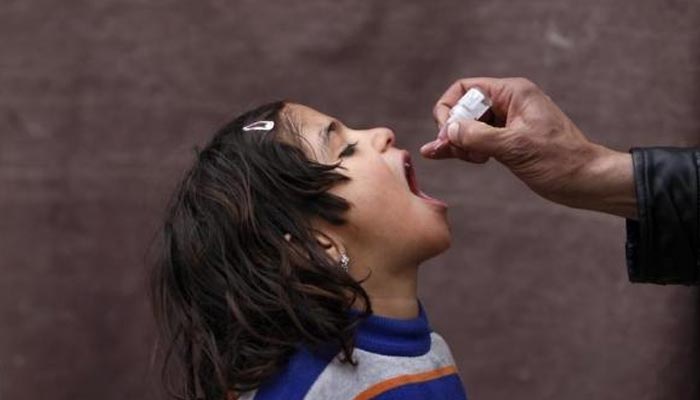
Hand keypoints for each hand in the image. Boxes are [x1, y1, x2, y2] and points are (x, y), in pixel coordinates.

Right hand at [420, 77, 635, 218]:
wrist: (586, 181)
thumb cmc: (560, 161)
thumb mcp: (515, 147)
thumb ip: (478, 136)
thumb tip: (449, 130)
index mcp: (513, 93)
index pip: (466, 90)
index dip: (450, 110)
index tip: (447, 135)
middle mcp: (509, 103)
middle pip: (464, 108)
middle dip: (452, 129)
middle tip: (449, 151)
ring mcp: (508, 123)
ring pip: (469, 126)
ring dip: (457, 141)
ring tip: (451, 157)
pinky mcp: (509, 141)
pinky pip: (479, 139)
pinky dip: (465, 148)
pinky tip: (450, 156)